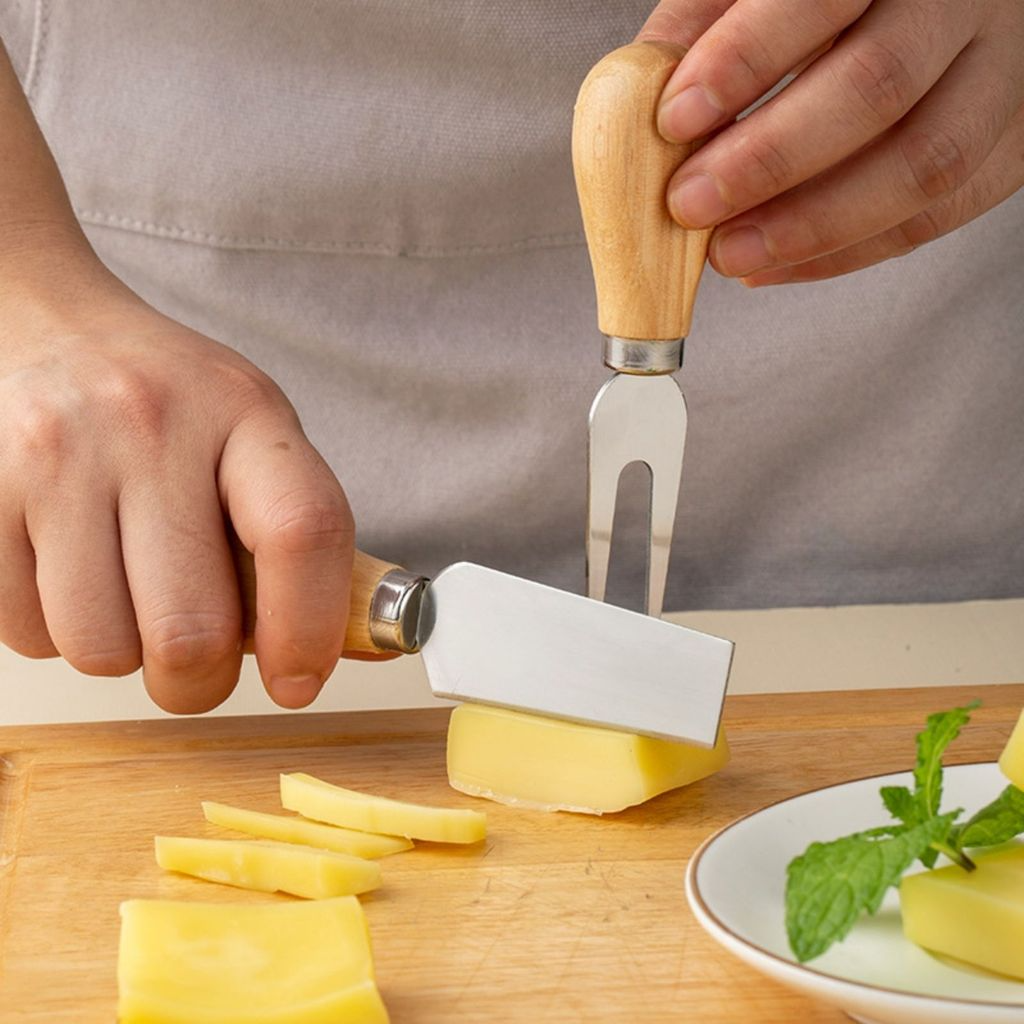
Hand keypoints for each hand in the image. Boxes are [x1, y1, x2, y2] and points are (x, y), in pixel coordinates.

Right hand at [0, 252, 353, 712]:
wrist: (42, 324)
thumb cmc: (165, 399)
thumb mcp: (253, 434)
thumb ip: (299, 534)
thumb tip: (344, 649)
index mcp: (245, 412)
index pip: (302, 532)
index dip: (309, 631)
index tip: (298, 681)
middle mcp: (149, 427)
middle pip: (192, 629)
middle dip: (200, 680)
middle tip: (198, 661)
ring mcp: (56, 458)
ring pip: (102, 649)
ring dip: (124, 652)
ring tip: (127, 592)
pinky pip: (26, 634)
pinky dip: (57, 632)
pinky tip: (71, 573)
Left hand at [640, 0, 1023, 283]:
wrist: (925, 4)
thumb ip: (706, 23)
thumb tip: (643, 99)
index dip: (745, 60)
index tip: (675, 118)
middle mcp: (966, 1)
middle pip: (879, 85)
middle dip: (769, 160)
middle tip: (691, 204)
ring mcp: (1005, 72)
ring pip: (928, 162)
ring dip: (814, 226)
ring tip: (729, 254)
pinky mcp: (1015, 140)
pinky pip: (942, 213)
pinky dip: (850, 252)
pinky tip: (778, 265)